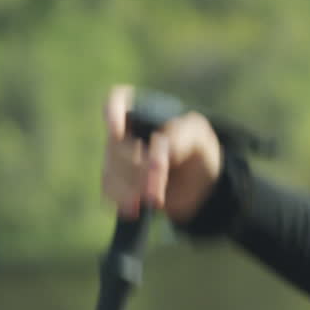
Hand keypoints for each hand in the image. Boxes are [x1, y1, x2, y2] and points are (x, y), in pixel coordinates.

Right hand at [101, 86, 222, 222]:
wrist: (201, 186)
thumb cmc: (199, 149)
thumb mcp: (198, 136)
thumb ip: (181, 135)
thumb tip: (161, 149)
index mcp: (146, 112)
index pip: (118, 100)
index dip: (112, 112)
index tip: (117, 131)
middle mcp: (127, 133)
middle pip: (116, 144)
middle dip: (137, 167)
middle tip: (159, 181)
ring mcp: (120, 158)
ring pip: (110, 168)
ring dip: (130, 187)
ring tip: (155, 199)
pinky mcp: (119, 182)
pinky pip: (108, 188)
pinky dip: (121, 199)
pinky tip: (135, 208)